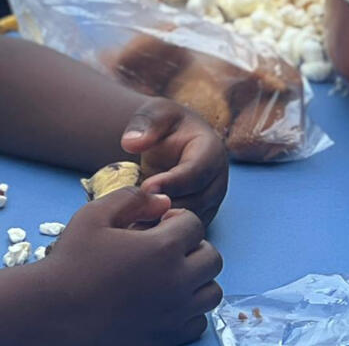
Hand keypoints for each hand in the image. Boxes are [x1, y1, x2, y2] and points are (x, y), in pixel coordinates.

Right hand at [46, 187, 222, 345]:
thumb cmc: (70, 262)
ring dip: (198, 279)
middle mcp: (176, 282)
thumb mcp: (94, 215)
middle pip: (212, 258)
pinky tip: (166, 301)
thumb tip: (163, 201)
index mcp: (162, 249)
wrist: (53, 312)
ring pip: (212, 292)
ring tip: (171, 275)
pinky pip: (197, 322)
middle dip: (194, 247)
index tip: (159, 224)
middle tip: (168, 249)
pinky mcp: (165, 338)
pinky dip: (189, 311)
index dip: (178, 219)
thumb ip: (132, 199)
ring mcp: (173, 314)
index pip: (195, 225)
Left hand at [126, 98, 228, 224]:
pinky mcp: (199, 219)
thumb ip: (145, 123)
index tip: (146, 186)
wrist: (170, 143)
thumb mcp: (155, 113)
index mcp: (212, 151)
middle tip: (135, 212)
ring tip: (135, 222)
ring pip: (190, 222)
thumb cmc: (164, 126)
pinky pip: (184, 234)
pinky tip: (139, 230)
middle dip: (166, 207)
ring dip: (163, 223)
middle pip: (196, 202)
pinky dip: (162, 234)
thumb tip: (131, 143)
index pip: (196, 172)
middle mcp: (217, 181)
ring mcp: (210, 203)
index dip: (172, 181)